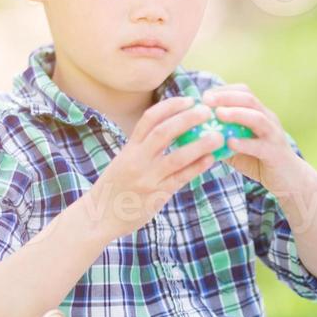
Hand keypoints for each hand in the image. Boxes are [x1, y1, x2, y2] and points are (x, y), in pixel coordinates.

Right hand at [80, 96, 223, 240]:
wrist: (98, 217)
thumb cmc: (114, 189)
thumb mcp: (123, 163)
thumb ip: (143, 149)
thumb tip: (169, 133)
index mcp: (129, 149)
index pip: (149, 119)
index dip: (170, 106)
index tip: (188, 99)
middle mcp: (137, 160)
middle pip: (164, 132)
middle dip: (187, 119)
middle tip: (207, 112)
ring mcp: (147, 178)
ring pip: (176, 157)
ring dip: (199, 145)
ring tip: (218, 137)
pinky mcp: (156, 195)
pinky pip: (180, 179)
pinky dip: (197, 168)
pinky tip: (211, 159)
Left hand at [202, 84, 300, 190]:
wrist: (290, 181)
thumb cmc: (262, 162)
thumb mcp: (240, 148)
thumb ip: (223, 139)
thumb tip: (197, 135)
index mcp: (261, 115)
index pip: (244, 93)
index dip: (224, 91)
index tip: (204, 95)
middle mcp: (269, 120)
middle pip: (249, 99)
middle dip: (226, 97)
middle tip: (206, 100)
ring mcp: (274, 136)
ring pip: (257, 118)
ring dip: (236, 114)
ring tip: (218, 114)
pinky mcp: (276, 154)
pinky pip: (260, 146)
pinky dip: (244, 143)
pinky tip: (230, 142)